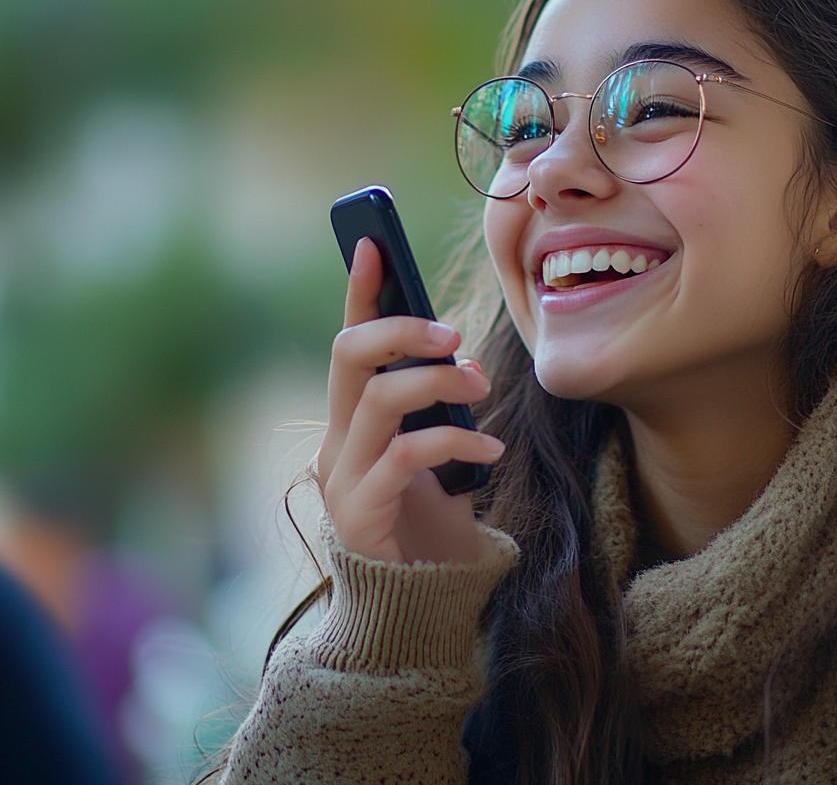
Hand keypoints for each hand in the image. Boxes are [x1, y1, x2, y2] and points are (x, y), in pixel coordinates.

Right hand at [315, 237, 504, 564]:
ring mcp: (342, 476)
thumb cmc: (427, 518)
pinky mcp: (359, 514)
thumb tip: (458, 355)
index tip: (374, 243)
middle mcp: (337, 440)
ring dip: (437, 382)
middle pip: (348, 355)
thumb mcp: (434, 449)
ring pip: (378, 397)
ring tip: (479, 388)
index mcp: (353, 418)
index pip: (350, 341)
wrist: (413, 603)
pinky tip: (489, 448)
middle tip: (452, 335)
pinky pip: (405, 456)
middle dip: (401, 330)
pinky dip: (453, 440)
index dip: (359, 292)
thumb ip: (433, 407)